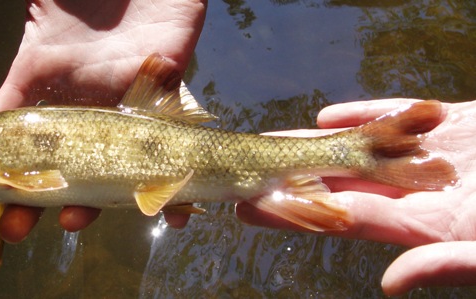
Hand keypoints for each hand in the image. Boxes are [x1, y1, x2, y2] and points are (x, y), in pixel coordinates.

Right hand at [0, 0, 206, 240]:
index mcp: (40, 78)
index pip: (0, 135)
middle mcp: (78, 100)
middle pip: (52, 165)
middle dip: (30, 201)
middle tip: (14, 230)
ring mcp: (120, 102)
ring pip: (105, 168)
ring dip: (89, 202)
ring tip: (72, 221)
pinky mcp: (162, 94)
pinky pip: (170, 148)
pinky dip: (172, 186)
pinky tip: (173, 212)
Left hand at [236, 98, 475, 294]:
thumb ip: (443, 263)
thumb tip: (390, 284)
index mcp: (424, 223)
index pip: (342, 217)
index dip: (292, 213)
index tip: (248, 208)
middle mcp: (417, 190)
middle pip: (340, 181)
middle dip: (291, 174)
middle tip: (246, 167)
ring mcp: (432, 152)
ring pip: (361, 147)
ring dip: (317, 143)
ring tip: (274, 139)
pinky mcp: (451, 122)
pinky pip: (396, 116)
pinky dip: (362, 115)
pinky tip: (327, 116)